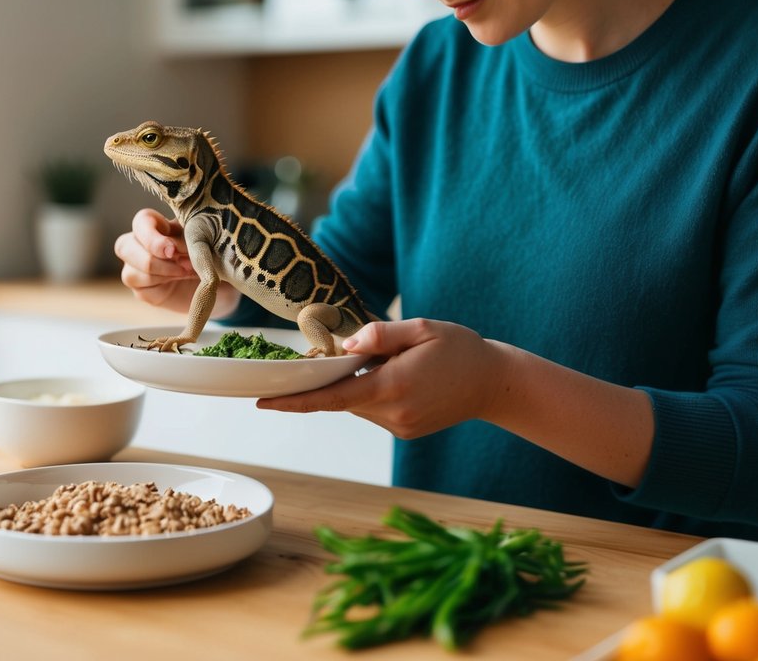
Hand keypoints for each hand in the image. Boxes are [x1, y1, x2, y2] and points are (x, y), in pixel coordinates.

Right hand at [113, 208, 239, 316]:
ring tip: (190, 270)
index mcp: (152, 224)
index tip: (173, 250)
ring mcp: (136, 268)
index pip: (139, 222)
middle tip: (185, 264)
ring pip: (131, 272)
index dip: (152, 237)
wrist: (215, 279)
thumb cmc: (206, 251)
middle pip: (124, 247)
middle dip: (152, 260)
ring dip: (163, 273)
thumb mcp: (198, 239)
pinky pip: (143, 289)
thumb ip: (184, 239)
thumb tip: (171, 246)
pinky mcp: (142, 289)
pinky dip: (165, 284)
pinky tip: (184, 278)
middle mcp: (137, 244)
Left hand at [256, 318, 512, 438]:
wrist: (495, 384)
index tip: (262, 403)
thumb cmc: (460, 349)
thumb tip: (347, 345)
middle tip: (348, 353)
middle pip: (341, 397)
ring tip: (393, 361)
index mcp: (392, 386)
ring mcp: (399, 426)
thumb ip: (380, 334)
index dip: (294, 401)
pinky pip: (373, 409)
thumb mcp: (422, 328)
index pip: (331, 397)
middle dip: (332, 378)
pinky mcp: (405, 430)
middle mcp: (392, 413)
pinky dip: (371, 391)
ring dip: (356, 383)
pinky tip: (400, 376)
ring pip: (356, 403)